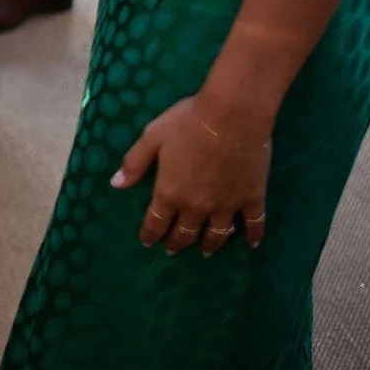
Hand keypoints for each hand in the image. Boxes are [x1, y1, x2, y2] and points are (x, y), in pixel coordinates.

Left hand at [114, 96, 271, 258]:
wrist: (231, 117)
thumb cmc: (187, 123)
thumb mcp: (152, 137)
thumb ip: (134, 163)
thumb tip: (115, 184)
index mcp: (170, 193)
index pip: (156, 222)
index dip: (150, 234)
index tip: (147, 242)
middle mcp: (197, 207)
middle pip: (185, 233)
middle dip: (177, 243)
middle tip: (173, 250)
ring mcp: (226, 206)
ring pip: (217, 235)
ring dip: (210, 245)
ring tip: (205, 252)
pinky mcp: (251, 199)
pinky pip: (254, 225)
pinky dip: (253, 237)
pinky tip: (252, 245)